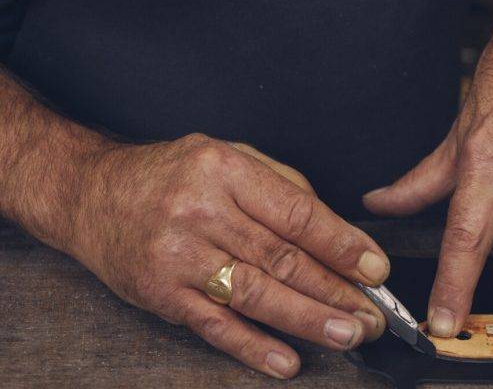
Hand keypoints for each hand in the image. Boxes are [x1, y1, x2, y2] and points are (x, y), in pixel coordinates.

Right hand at [68, 133, 388, 378]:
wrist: (94, 194)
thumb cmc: (173, 174)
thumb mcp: (227, 156)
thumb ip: (282, 185)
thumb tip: (336, 232)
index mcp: (224, 169)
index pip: (296, 214)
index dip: (341, 244)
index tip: (374, 268)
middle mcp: (200, 211)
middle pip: (281, 258)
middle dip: (335, 290)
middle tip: (372, 314)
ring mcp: (176, 255)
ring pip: (254, 294)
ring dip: (306, 319)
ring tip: (347, 335)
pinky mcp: (159, 292)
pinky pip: (213, 325)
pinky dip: (252, 346)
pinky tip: (286, 360)